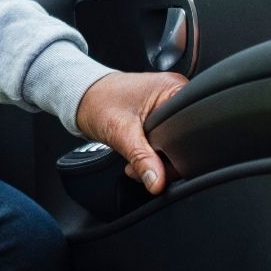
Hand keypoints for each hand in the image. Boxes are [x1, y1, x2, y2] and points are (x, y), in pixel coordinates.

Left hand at [73, 70, 187, 194]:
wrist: (80, 97)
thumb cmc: (97, 101)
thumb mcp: (121, 132)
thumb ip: (142, 158)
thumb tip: (158, 182)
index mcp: (173, 88)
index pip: (190, 127)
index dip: (177, 152)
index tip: (158, 165)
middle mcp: (173, 93)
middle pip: (183, 139)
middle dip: (162, 158)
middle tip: (141, 165)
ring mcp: (166, 104)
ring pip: (172, 143)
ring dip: (154, 158)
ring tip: (134, 160)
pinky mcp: (158, 115)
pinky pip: (163, 140)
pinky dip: (151, 152)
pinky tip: (137, 155)